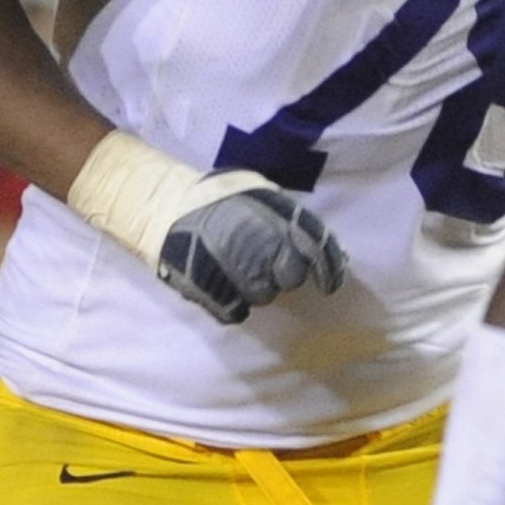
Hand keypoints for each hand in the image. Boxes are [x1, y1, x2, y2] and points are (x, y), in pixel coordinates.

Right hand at [155, 176, 346, 323]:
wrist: (166, 207)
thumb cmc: (217, 197)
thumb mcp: (260, 193)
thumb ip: (295, 220)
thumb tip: (338, 251)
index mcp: (282, 223)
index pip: (320, 251)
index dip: (330, 270)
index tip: (328, 283)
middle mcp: (268, 253)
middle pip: (291, 279)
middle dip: (283, 273)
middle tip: (263, 260)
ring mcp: (243, 279)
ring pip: (264, 296)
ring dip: (254, 285)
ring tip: (233, 264)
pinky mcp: (218, 298)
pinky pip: (236, 311)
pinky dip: (231, 300)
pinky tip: (220, 282)